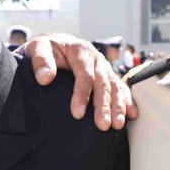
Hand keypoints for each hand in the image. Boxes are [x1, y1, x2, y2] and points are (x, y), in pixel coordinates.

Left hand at [21, 34, 136, 129]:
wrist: (55, 44)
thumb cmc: (46, 49)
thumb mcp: (37, 48)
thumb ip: (41, 61)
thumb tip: (44, 78)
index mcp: (80, 50)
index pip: (85, 74)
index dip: (82, 94)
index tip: (77, 113)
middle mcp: (96, 58)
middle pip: (103, 83)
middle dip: (104, 105)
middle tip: (103, 125)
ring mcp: (104, 67)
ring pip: (115, 87)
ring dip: (118, 106)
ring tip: (118, 124)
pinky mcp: (107, 76)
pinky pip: (120, 88)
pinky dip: (127, 101)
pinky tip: (132, 114)